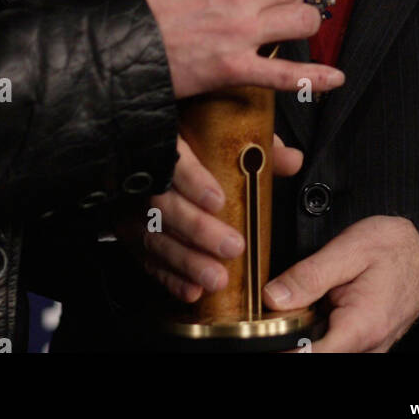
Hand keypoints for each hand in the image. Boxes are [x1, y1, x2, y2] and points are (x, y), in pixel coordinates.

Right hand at [112, 0, 342, 99]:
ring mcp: (242, 30)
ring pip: (303, 20)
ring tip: (288, 28)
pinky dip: (314, 78)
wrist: (106, 47)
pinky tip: (332, 78)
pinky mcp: (236, 68)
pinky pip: (289, 74)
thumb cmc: (122, 1)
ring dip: (299, 24)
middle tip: (275, 2)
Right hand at [116, 133, 308, 301]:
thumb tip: (291, 160)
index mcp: (164, 137)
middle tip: (232, 246)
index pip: (172, 157)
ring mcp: (129, 202)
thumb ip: (257, 143)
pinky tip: (191, 290)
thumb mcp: (223, 128)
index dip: (192, 180)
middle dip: (197, 229)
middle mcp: (141, 172)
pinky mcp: (126, 228)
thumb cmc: (192, 133)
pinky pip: (144, 256)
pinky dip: (168, 277)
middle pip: (163, 203)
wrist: (148, 143)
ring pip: (152, 235)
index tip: (217, 200)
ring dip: (185, 261)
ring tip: (216, 279)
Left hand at [262, 215, 418, 351]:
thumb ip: (310, 275)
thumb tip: (274, 298)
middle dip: (293, 338)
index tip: (268, 332)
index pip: (311, 357)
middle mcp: (368, 347)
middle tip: (285, 309)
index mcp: (361, 327)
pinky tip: (319, 311)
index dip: (283, 347)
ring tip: (305, 305)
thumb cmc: (394, 247)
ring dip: (307, 336)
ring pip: (326, 352)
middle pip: (316, 356)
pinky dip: (322, 333)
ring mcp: (370, 349)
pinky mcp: (368, 345)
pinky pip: (338, 347)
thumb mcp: (349, 249)